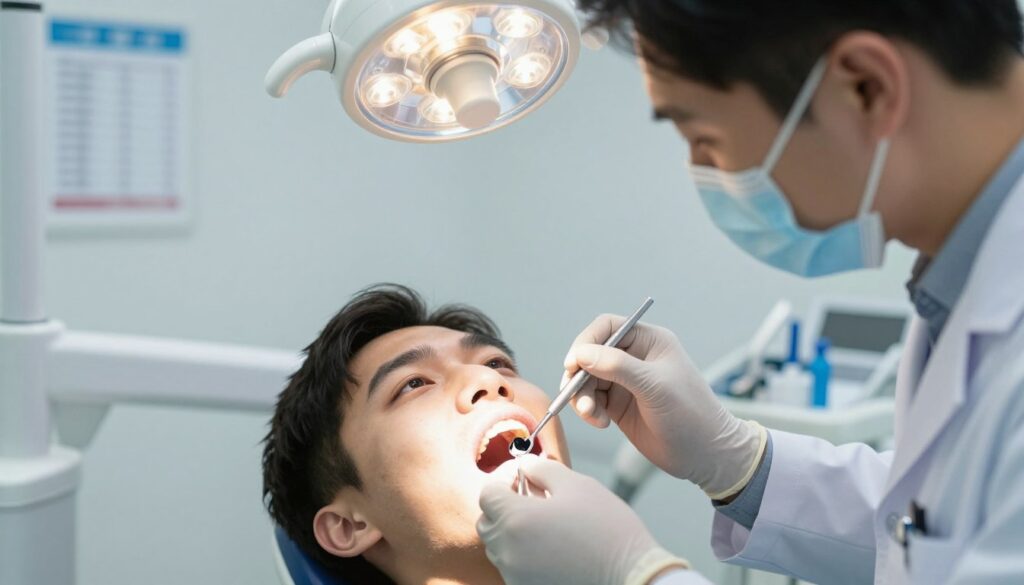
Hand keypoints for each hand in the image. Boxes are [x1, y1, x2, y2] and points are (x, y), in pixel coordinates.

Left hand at [477, 455, 688, 584]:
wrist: (632, 577)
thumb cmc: (608, 529)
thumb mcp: (577, 485)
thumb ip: (542, 469)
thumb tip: (524, 466)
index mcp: (516, 520)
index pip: (487, 494)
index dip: (503, 480)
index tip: (523, 477)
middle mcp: (508, 552)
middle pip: (488, 521)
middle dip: (504, 505)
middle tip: (533, 497)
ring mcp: (516, 575)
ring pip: (498, 547)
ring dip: (512, 530)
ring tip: (545, 522)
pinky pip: (513, 566)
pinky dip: (522, 553)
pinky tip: (551, 545)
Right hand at [564, 315, 765, 498]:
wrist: (705, 454)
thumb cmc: (690, 414)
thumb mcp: (654, 386)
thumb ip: (617, 366)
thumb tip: (581, 354)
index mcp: (649, 341)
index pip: (606, 327)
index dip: (586, 342)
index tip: (573, 364)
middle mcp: (634, 357)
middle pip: (590, 354)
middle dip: (579, 375)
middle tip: (574, 395)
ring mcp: (625, 381)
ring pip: (586, 379)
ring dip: (581, 396)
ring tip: (592, 416)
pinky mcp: (618, 405)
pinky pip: (590, 399)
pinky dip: (587, 410)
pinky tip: (601, 423)